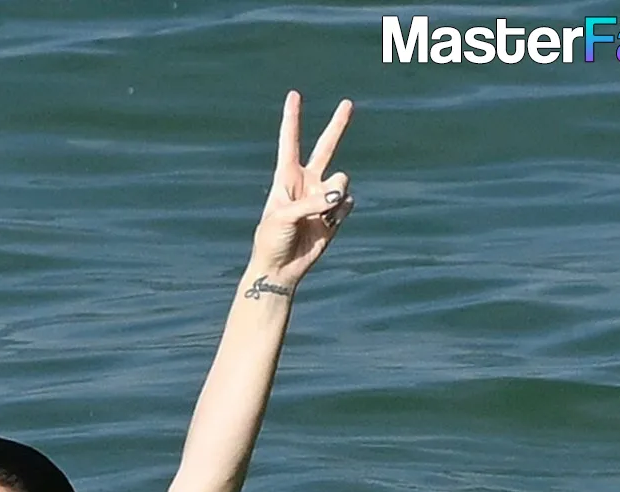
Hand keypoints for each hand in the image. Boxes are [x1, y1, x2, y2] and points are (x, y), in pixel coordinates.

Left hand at [249, 92, 353, 290]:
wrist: (280, 268)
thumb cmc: (271, 240)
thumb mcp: (283, 217)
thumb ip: (312, 201)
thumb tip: (341, 192)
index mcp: (286, 177)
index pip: (291, 141)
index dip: (293, 118)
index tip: (294, 95)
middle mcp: (307, 182)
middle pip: (326, 147)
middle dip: (337, 125)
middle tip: (348, 103)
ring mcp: (323, 196)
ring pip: (342, 180)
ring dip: (335, 194)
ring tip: (320, 213)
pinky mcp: (335, 214)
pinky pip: (348, 203)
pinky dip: (340, 214)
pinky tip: (327, 226)